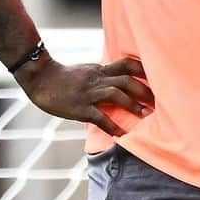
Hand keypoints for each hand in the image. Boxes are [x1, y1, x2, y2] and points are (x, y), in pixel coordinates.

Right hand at [17, 55, 153, 135]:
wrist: (39, 78)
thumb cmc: (63, 77)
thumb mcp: (87, 71)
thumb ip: (103, 76)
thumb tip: (119, 86)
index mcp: (100, 70)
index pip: (127, 64)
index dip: (144, 70)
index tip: (159, 79)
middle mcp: (97, 79)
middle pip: (127, 80)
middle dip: (145, 92)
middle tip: (158, 103)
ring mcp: (88, 93)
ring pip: (116, 94)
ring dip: (132, 105)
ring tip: (144, 116)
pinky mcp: (79, 107)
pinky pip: (99, 117)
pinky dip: (112, 126)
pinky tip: (122, 135)